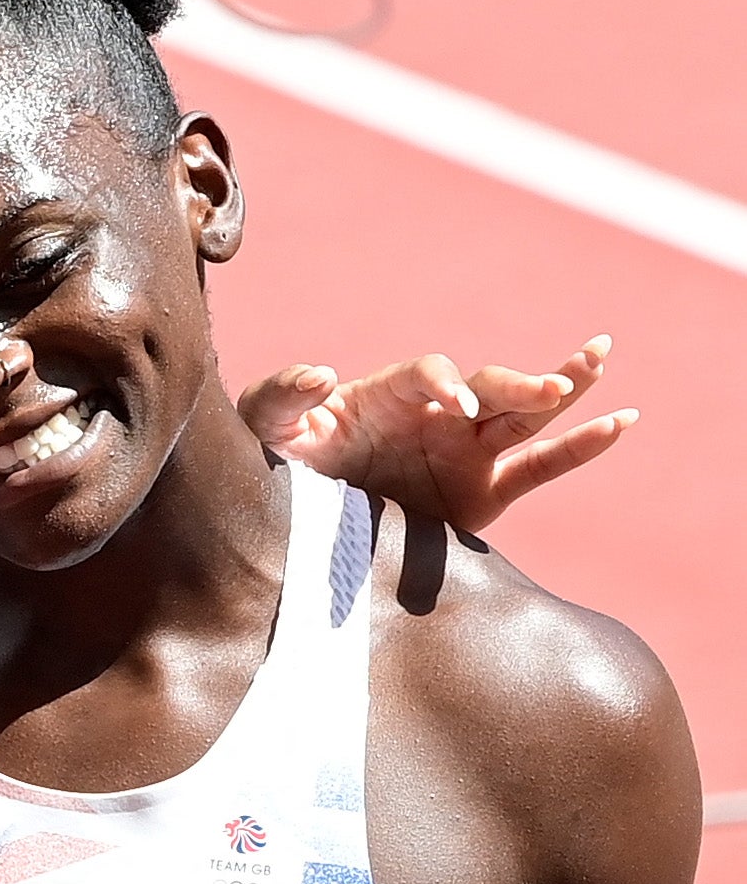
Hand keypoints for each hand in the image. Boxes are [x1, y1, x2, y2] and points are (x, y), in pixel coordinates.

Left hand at [242, 337, 632, 538]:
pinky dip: (579, 446)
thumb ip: (281, 395)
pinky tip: (619, 423)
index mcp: (392, 394)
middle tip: (553, 381)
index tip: (451, 407)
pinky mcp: (481, 494)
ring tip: (599, 358)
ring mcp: (465, 453)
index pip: (431, 372)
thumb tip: (319, 374)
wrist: (288, 524)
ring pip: (525, 414)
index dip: (444, 382)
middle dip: (522, 381)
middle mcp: (438, 417)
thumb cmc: (276, 462)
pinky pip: (538, 467)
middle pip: (492, 386)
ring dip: (562, 387)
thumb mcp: (265, 425)